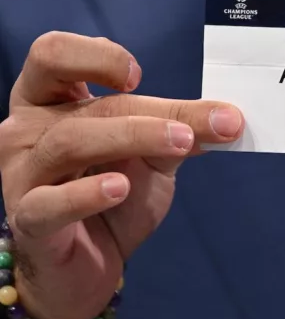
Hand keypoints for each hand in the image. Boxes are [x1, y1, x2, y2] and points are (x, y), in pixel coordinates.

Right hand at [0, 32, 243, 318]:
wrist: (87, 265)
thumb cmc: (111, 197)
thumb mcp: (152, 157)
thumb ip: (180, 131)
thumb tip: (228, 118)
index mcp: (51, 102)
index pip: (54, 54)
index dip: (94, 56)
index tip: (137, 76)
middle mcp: (27, 131)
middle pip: (84, 105)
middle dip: (145, 112)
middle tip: (193, 129)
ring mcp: (22, 175)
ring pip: (69, 143)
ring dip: (132, 138)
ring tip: (180, 145)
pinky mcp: (28, 222)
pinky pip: (49, 203)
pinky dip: (86, 194)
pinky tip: (118, 189)